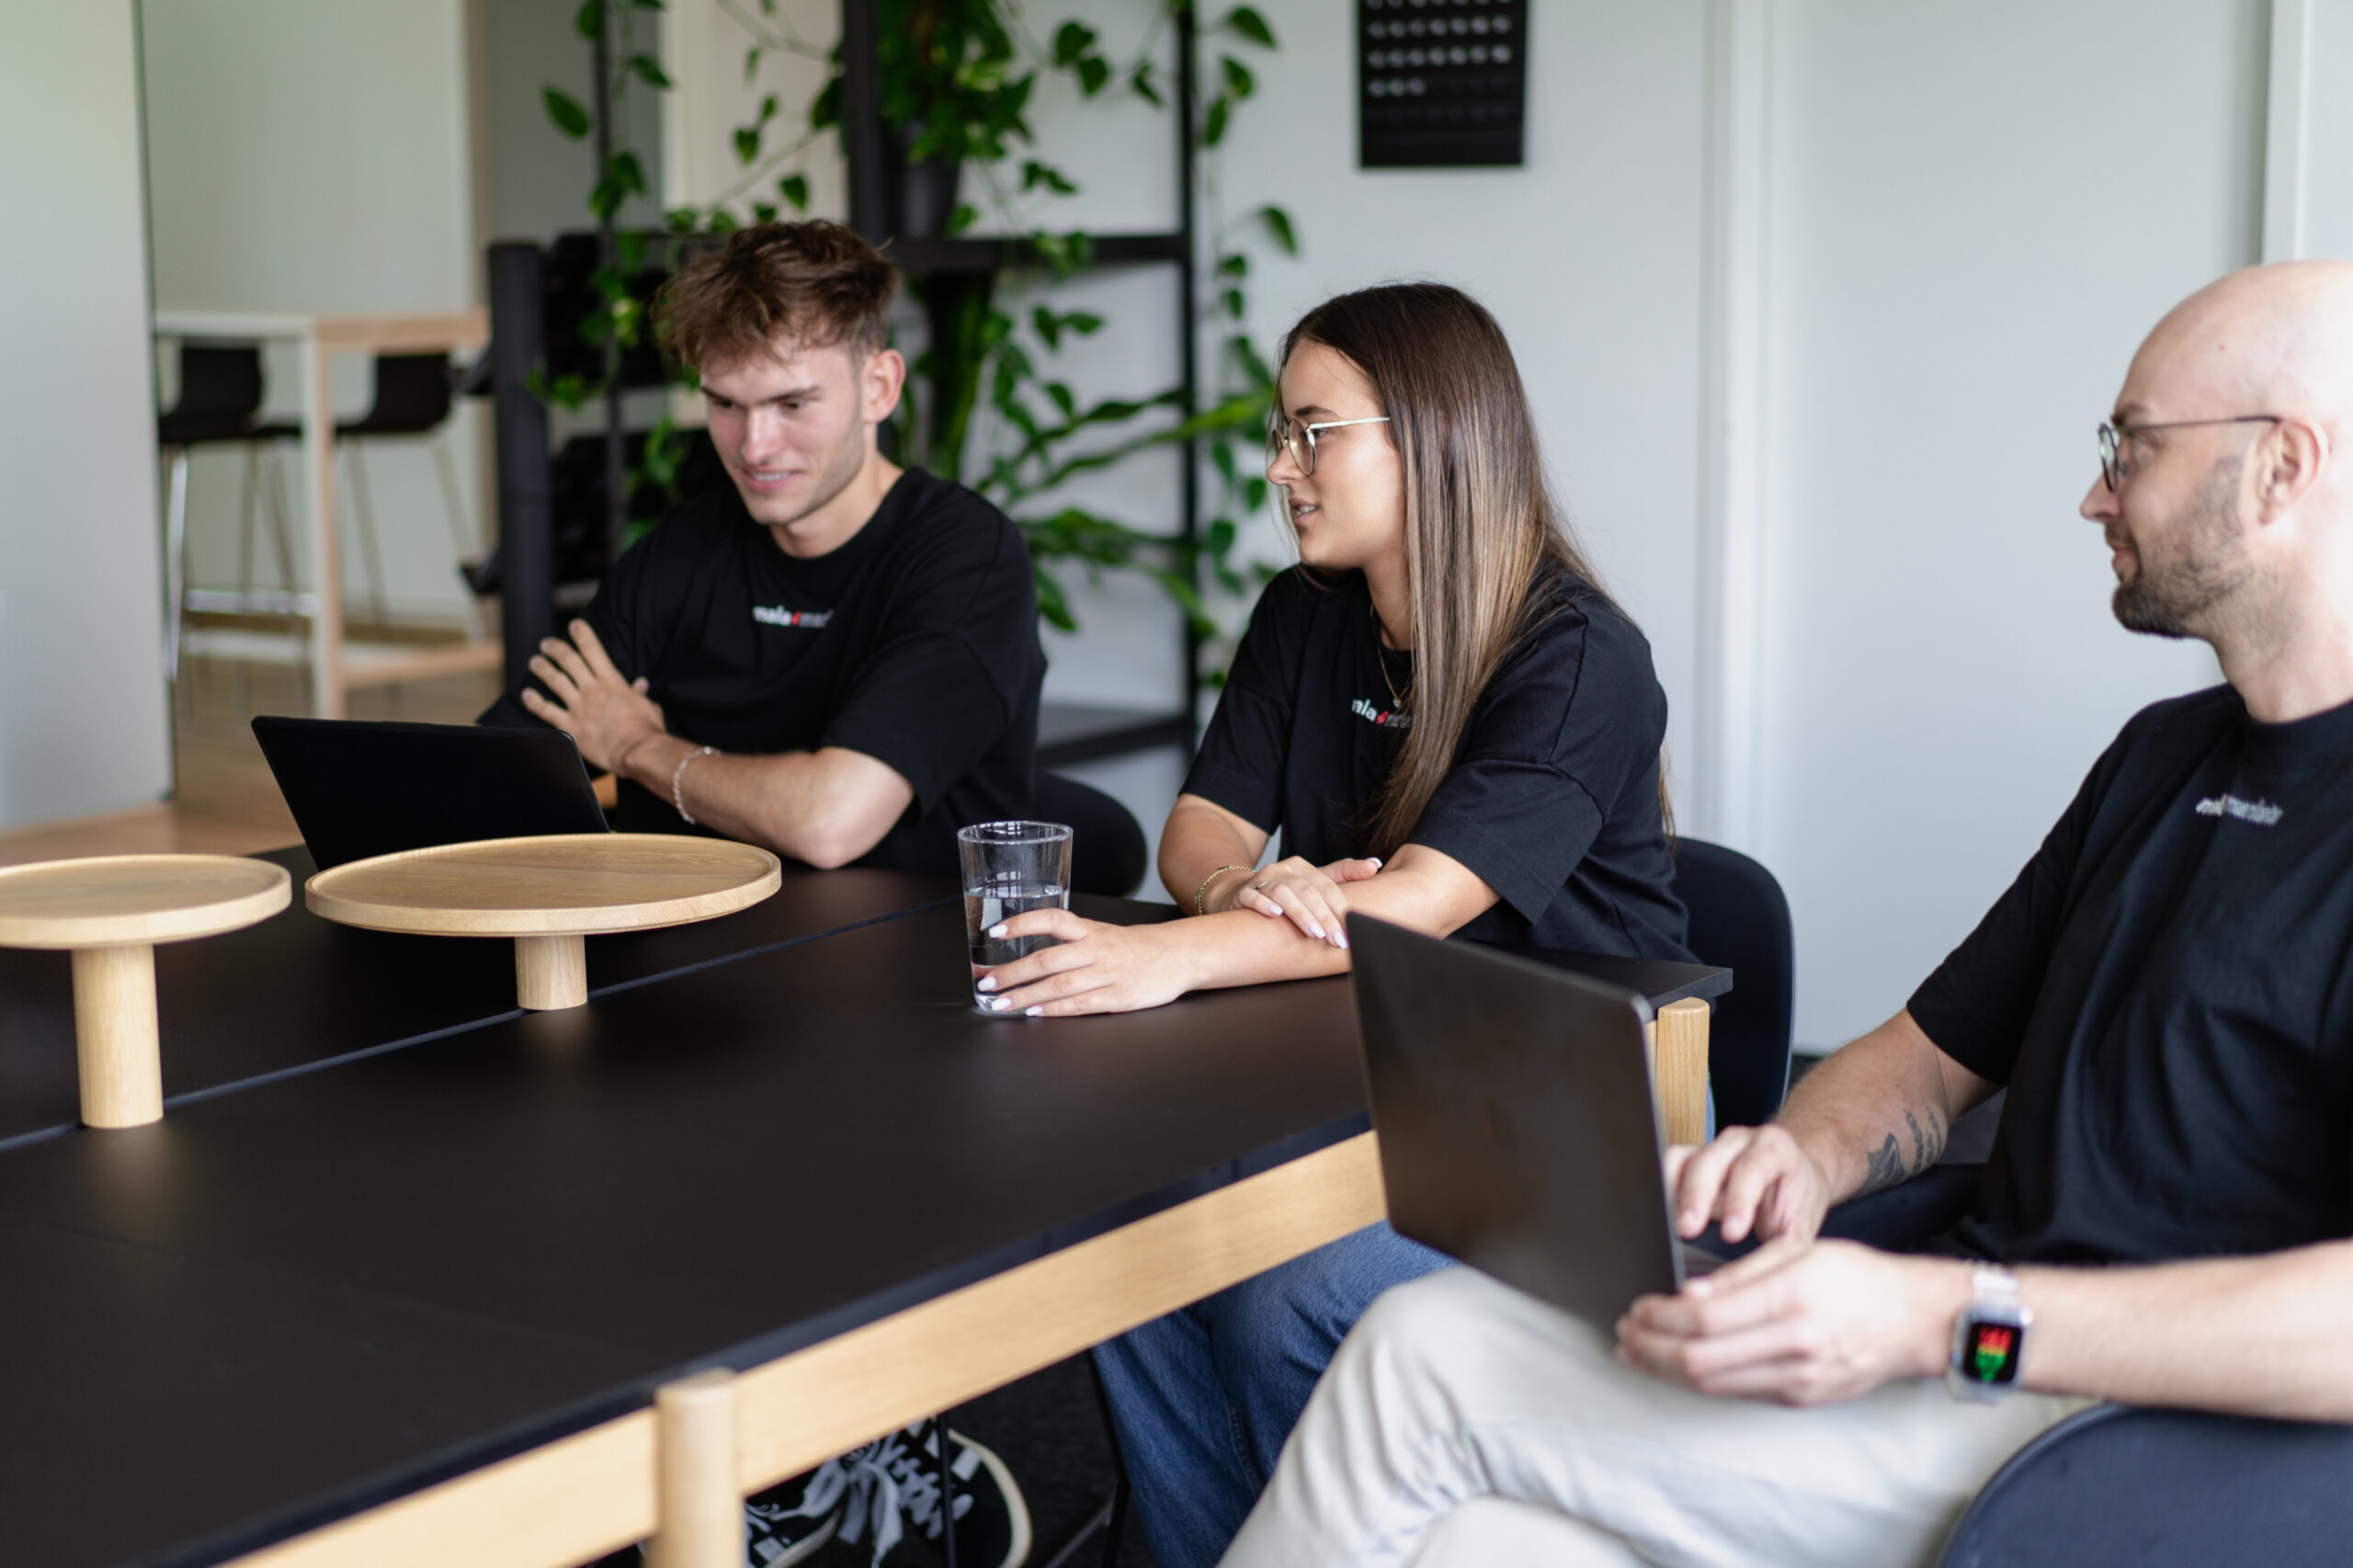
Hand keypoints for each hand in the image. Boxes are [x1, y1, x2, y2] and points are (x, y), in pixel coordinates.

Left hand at [519, 620, 664, 772]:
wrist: (637, 750)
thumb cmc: (646, 729)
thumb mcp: (647, 706)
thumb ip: (639, 693)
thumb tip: (641, 684)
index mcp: (612, 682)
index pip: (594, 651)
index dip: (582, 635)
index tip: (574, 625)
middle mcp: (592, 690)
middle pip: (569, 661)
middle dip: (556, 649)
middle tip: (546, 644)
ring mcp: (579, 707)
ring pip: (555, 681)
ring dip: (543, 669)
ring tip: (534, 662)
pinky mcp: (570, 726)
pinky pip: (546, 711)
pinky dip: (534, 702)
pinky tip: (526, 695)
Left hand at [975, 908, 1197, 1015]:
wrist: (1179, 955)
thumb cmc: (1136, 946)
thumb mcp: (1103, 933)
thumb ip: (1070, 941)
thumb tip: (1028, 954)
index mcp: (1090, 930)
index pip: (1052, 920)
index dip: (1022, 923)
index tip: (995, 932)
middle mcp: (1096, 949)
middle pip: (1047, 959)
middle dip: (1012, 973)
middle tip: (987, 983)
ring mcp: (1107, 974)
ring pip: (1058, 985)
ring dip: (1025, 996)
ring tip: (1002, 1003)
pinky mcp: (1118, 997)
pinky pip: (1078, 1005)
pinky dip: (1053, 1010)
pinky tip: (1034, 1013)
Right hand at [1213, 855, 1382, 948]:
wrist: (1237, 894)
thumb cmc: (1283, 892)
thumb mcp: (1311, 882)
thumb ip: (1342, 874)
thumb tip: (1375, 865)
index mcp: (1302, 867)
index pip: (1326, 887)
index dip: (1340, 908)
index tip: (1353, 931)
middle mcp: (1282, 870)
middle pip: (1307, 892)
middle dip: (1324, 918)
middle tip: (1337, 940)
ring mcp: (1261, 880)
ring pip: (1282, 894)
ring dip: (1300, 913)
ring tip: (1314, 933)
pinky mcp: (1242, 893)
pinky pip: (1252, 896)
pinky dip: (1262, 904)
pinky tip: (1273, 914)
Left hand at [1615, 1239, 1967, 1405]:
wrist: (1914, 1321)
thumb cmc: (1857, 1277)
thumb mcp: (1799, 1251)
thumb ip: (1740, 1275)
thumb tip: (1686, 1294)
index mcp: (1791, 1297)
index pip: (1705, 1317)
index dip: (1660, 1317)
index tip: (1637, 1308)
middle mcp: (1794, 1343)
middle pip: (1700, 1359)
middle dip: (1650, 1349)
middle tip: (1624, 1334)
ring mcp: (1798, 1378)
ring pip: (1713, 1384)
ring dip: (1666, 1370)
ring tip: (1638, 1352)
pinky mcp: (1801, 1398)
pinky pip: (1737, 1392)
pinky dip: (1701, 1380)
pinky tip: (1680, 1365)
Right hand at [1666, 1123, 1834, 1245]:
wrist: (1795, 1173)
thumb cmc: (1796, 1201)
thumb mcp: (1800, 1225)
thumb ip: (1780, 1248)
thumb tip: (1758, 1280)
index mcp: (1775, 1149)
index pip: (1753, 1168)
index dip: (1739, 1200)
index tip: (1731, 1233)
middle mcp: (1740, 1141)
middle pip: (1710, 1161)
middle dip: (1696, 1196)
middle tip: (1686, 1229)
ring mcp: (1711, 1146)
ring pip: (1683, 1159)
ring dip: (1672, 1193)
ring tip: (1667, 1224)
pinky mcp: (1690, 1157)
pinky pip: (1669, 1163)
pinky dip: (1661, 1186)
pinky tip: (1659, 1213)